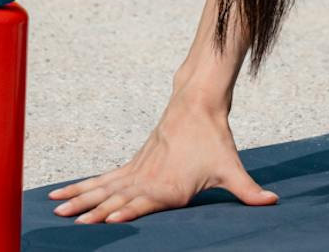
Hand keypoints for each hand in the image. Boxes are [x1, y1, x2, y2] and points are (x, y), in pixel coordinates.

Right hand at [47, 96, 277, 224]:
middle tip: (72, 224)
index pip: (143, 204)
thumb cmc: (215, 138)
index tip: (107, 220)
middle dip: (93, 213)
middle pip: (115, 199)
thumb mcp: (232, 167)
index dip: (126, 212)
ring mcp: (137, 172)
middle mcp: (148, 180)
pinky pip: (102, 179)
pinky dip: (81, 187)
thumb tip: (273, 203)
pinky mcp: (133, 165)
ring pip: (102, 189)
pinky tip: (61, 196)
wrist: (198, 103)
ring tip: (55, 211)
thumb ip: (248, 191)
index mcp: (168, 187)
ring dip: (78, 201)